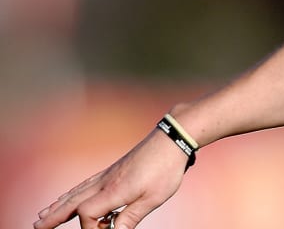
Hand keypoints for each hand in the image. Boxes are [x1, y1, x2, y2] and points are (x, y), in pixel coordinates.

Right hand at [34, 129, 187, 228]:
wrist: (172, 138)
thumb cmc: (166, 169)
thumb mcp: (154, 198)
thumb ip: (131, 217)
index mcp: (114, 190)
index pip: (87, 214)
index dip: (92, 228)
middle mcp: (105, 182)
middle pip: (73, 202)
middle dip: (55, 217)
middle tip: (37, 227)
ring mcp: (107, 174)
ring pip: (76, 192)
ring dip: (59, 205)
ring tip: (43, 216)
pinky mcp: (113, 170)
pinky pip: (85, 184)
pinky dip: (72, 193)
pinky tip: (68, 196)